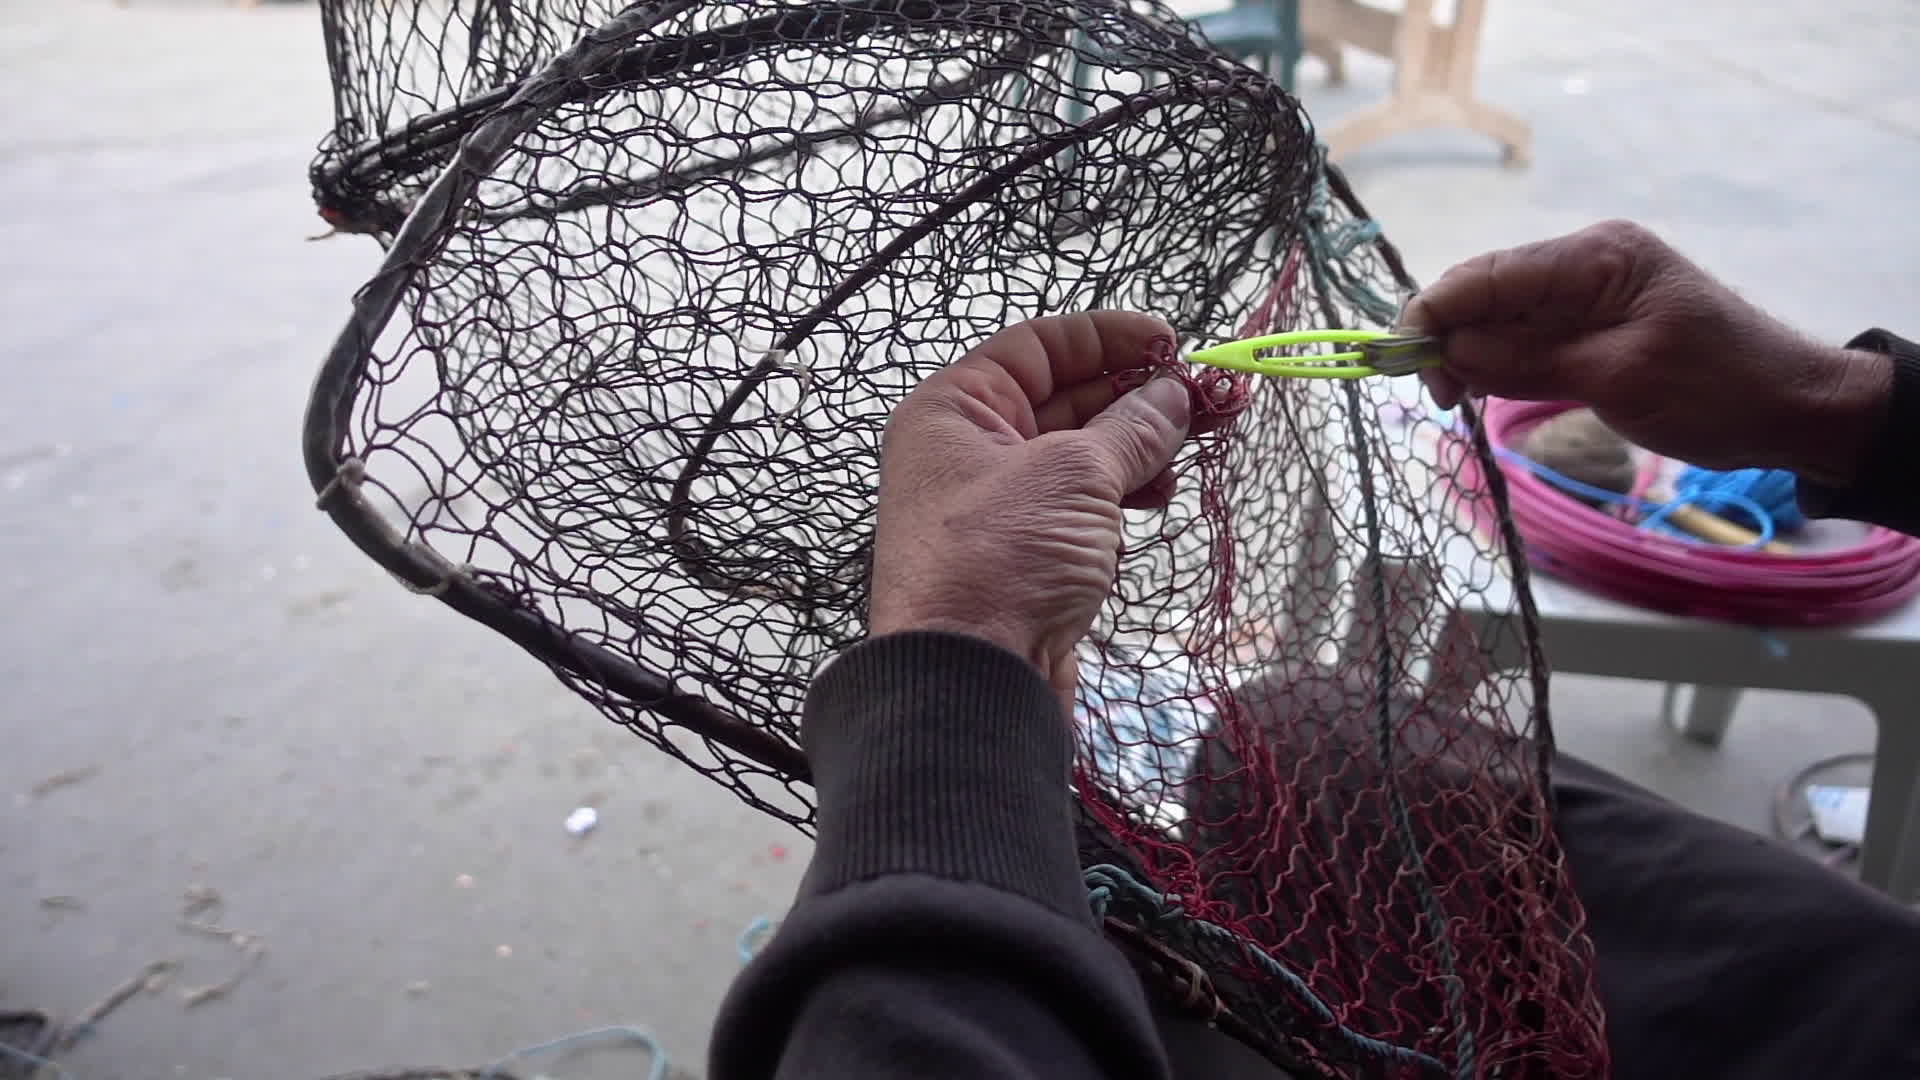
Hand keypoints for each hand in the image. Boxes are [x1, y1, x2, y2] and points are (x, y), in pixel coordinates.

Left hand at [868, 312, 1199, 706]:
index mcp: (954, 410)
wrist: (969, 684)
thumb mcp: (1075, 475)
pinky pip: (1080, 506)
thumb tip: (1174, 395)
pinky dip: (1121, 496)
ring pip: (1079, 455)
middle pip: (1064, 398)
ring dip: (1137, 448)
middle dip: (1137, 396)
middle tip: (1207, 399)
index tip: (1171, 342)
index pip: (1038, 345)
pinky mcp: (1025, 556)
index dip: (1108, 337)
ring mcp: (997, 507)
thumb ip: (1133, 428)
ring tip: (1189, 450)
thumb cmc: (999, 563)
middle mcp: (967, 451)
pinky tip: (1158, 498)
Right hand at [1402, 220, 1891, 486]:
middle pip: (1485, 292)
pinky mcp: (1591, 325)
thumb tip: (1449, 352)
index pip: (1488, 274)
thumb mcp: (1617, 378)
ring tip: (1455, 402)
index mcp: (1595, 258)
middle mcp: (1585, 263)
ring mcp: (1588, 294)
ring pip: (1498, 317)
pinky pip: (1524, 337)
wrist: (1792, 408)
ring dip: (1468, 356)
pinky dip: (1496, 364)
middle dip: (1446, 338)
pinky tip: (1481, 392)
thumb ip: (1528, 361)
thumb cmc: (1718, 390)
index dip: (1433, 313)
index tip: (1398, 361)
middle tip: (1434, 397)